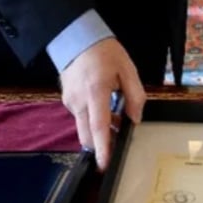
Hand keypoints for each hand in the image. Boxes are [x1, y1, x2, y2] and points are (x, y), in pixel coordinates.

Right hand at [61, 38, 145, 170]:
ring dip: (98, 130)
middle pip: (87, 136)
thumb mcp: (128, 69)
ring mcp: (70, 101)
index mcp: (95, 92)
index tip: (104, 164)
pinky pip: (80, 117)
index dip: (103, 148)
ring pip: (83, 128)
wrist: (78, 38)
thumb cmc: (105, 52)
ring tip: (115, 117)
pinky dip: (92, 120)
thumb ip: (135, 95)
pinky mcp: (66, 100)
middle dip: (101, 144)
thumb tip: (136, 118)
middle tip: (117, 140)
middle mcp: (79, 101)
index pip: (99, 127)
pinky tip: (103, 107)